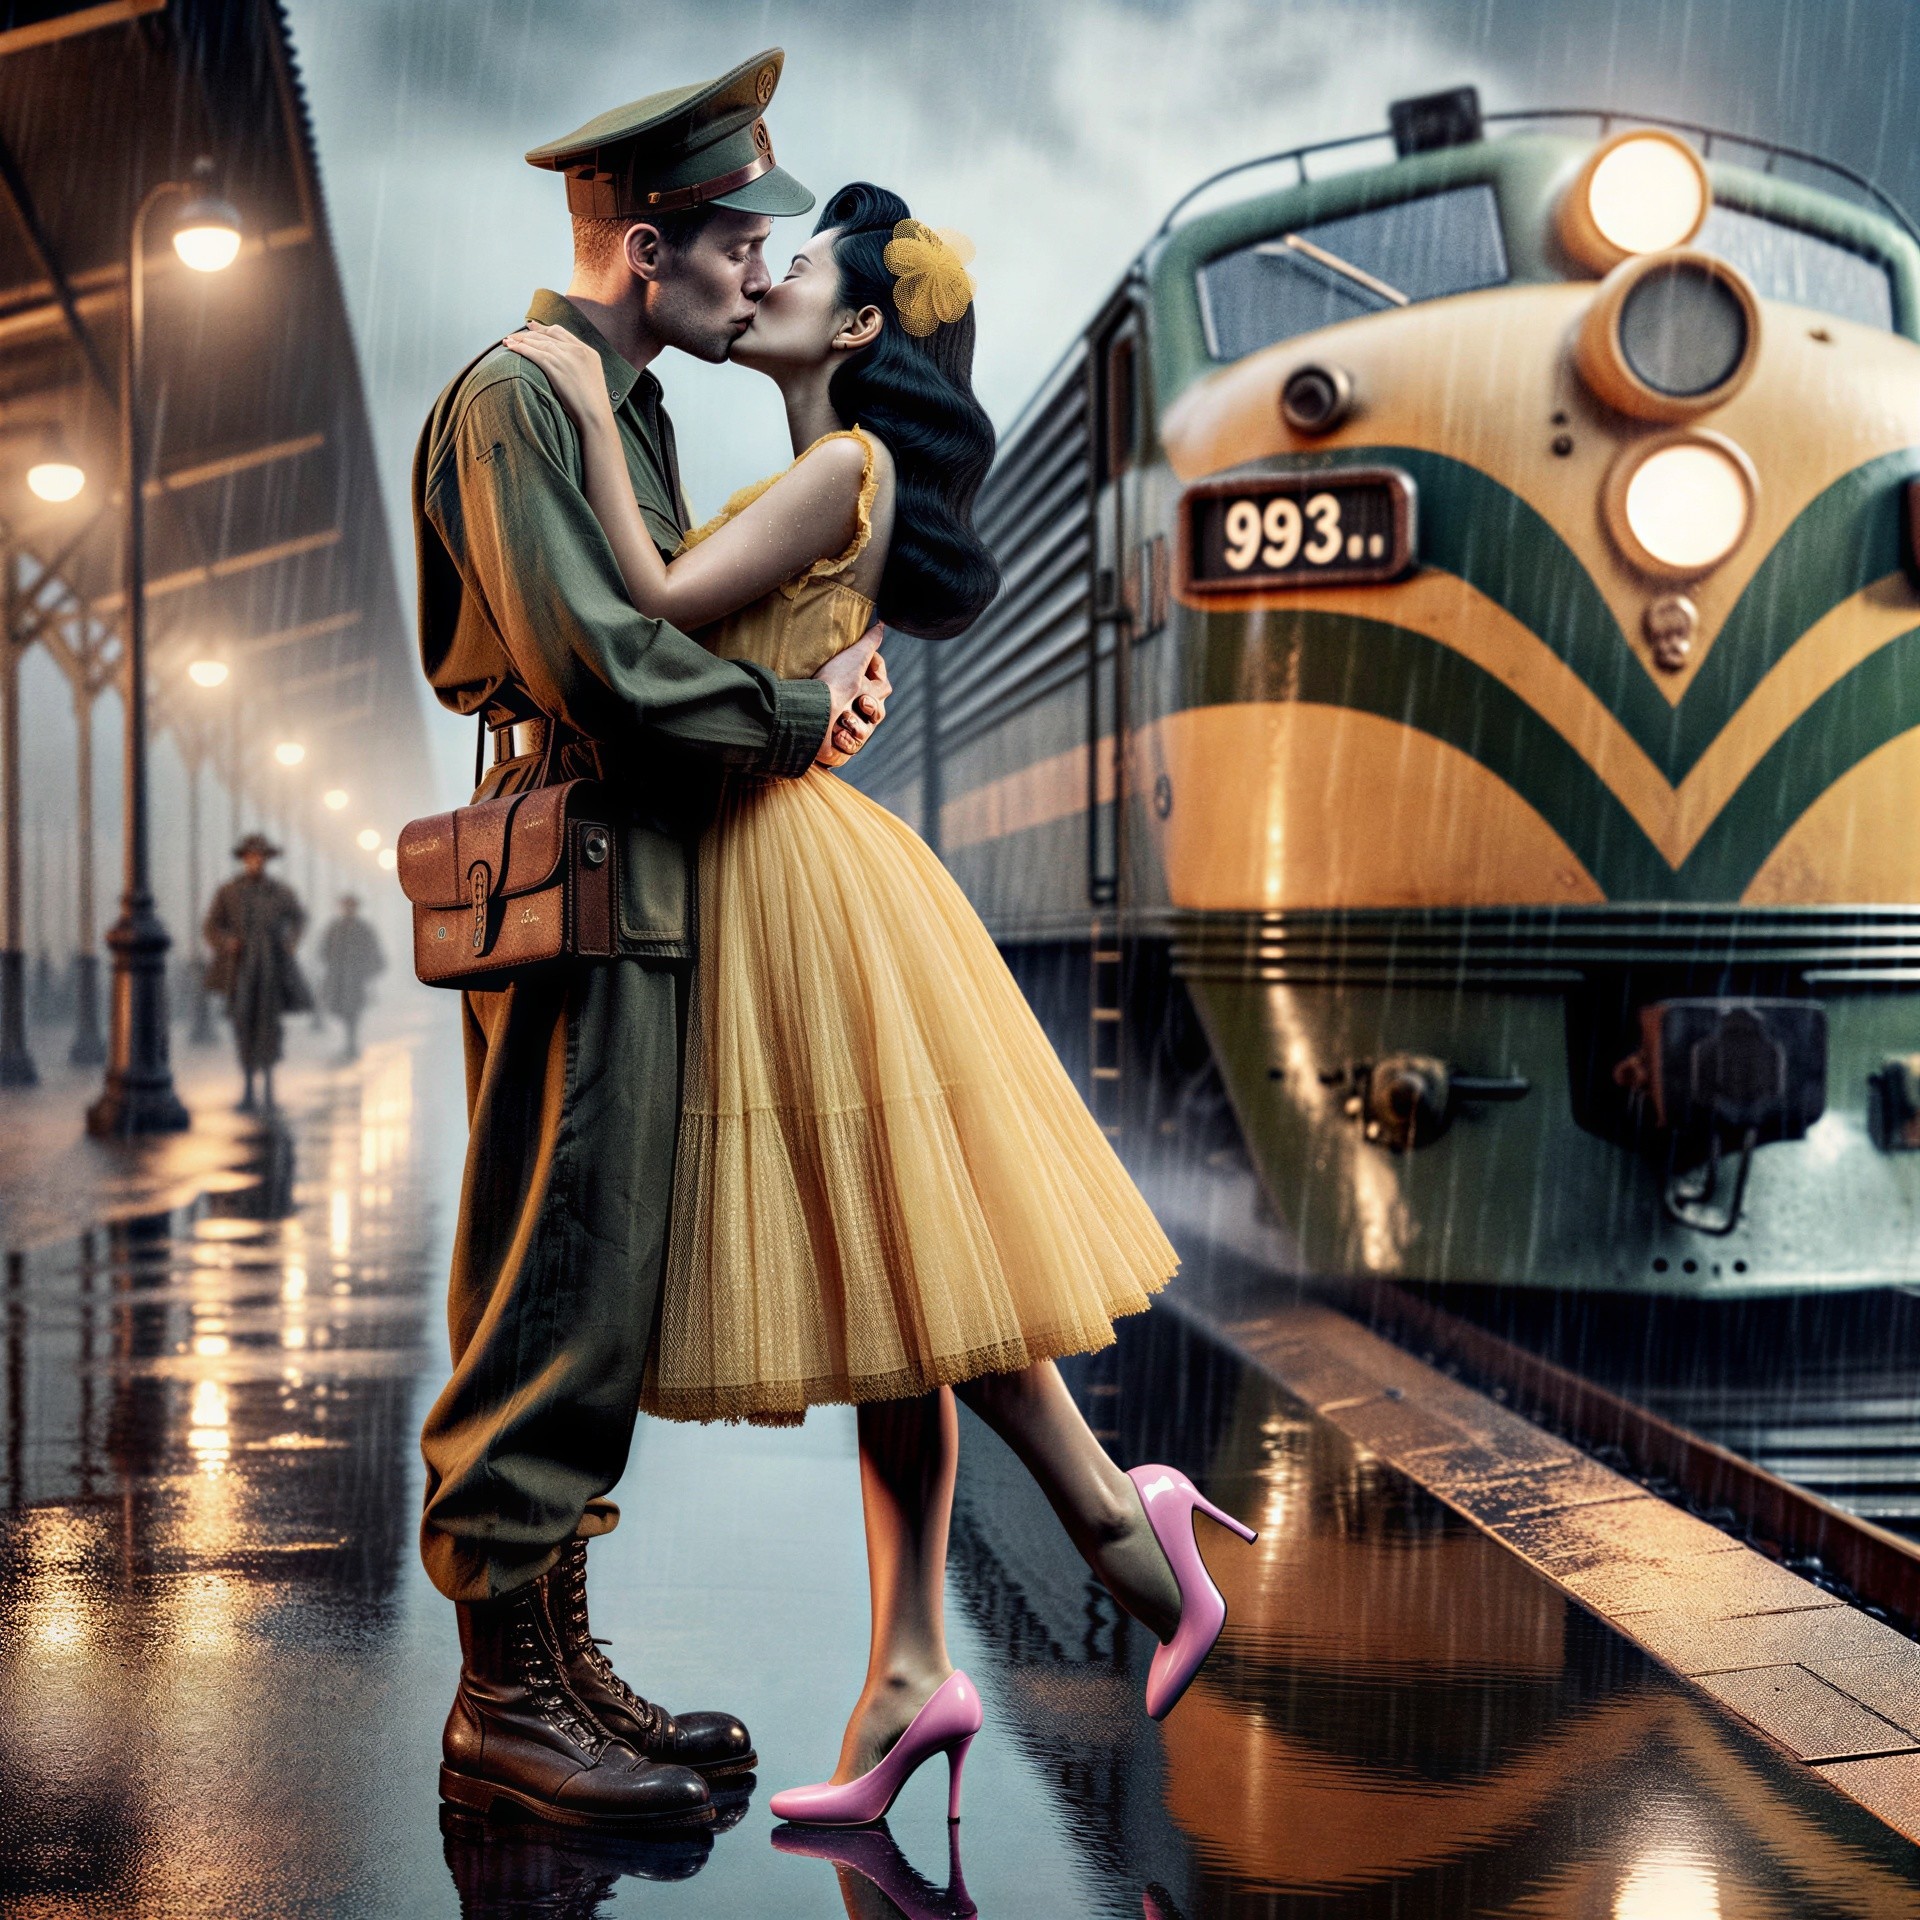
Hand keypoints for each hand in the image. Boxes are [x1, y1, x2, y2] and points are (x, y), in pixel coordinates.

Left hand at [503, 320, 616, 439]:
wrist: (596, 416)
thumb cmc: (593, 407)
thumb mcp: (591, 381)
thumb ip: (579, 369)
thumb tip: (567, 371)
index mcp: (588, 352)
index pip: (563, 333)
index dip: (544, 329)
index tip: (532, 326)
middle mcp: (577, 350)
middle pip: (549, 335)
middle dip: (529, 334)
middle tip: (515, 334)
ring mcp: (567, 357)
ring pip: (540, 343)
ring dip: (521, 340)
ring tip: (508, 341)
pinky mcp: (556, 366)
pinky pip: (534, 353)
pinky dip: (521, 349)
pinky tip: (511, 348)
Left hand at [812, 624, 889, 766]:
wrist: (812, 711)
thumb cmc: (832, 682)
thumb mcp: (854, 657)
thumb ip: (870, 641)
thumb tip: (880, 624)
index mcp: (858, 686)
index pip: (882, 685)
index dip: (877, 679)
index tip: (866, 674)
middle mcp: (852, 707)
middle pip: (878, 711)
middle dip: (870, 706)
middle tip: (858, 701)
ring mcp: (844, 727)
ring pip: (867, 730)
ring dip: (855, 723)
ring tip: (840, 718)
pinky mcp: (837, 746)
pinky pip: (853, 747)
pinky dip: (845, 740)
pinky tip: (835, 734)